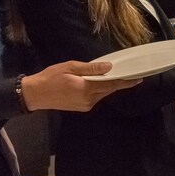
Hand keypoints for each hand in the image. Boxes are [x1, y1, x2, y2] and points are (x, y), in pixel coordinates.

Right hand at [20, 61, 141, 111]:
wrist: (36, 94)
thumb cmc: (51, 77)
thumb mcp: (71, 67)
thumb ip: (91, 69)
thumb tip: (109, 68)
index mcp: (86, 89)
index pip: (111, 85)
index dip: (126, 82)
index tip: (139, 79)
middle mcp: (89, 100)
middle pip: (109, 90)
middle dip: (119, 83)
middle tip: (130, 75)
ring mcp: (85, 105)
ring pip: (103, 94)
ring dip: (108, 86)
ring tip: (113, 76)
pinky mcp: (82, 107)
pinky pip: (96, 97)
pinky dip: (99, 89)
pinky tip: (98, 82)